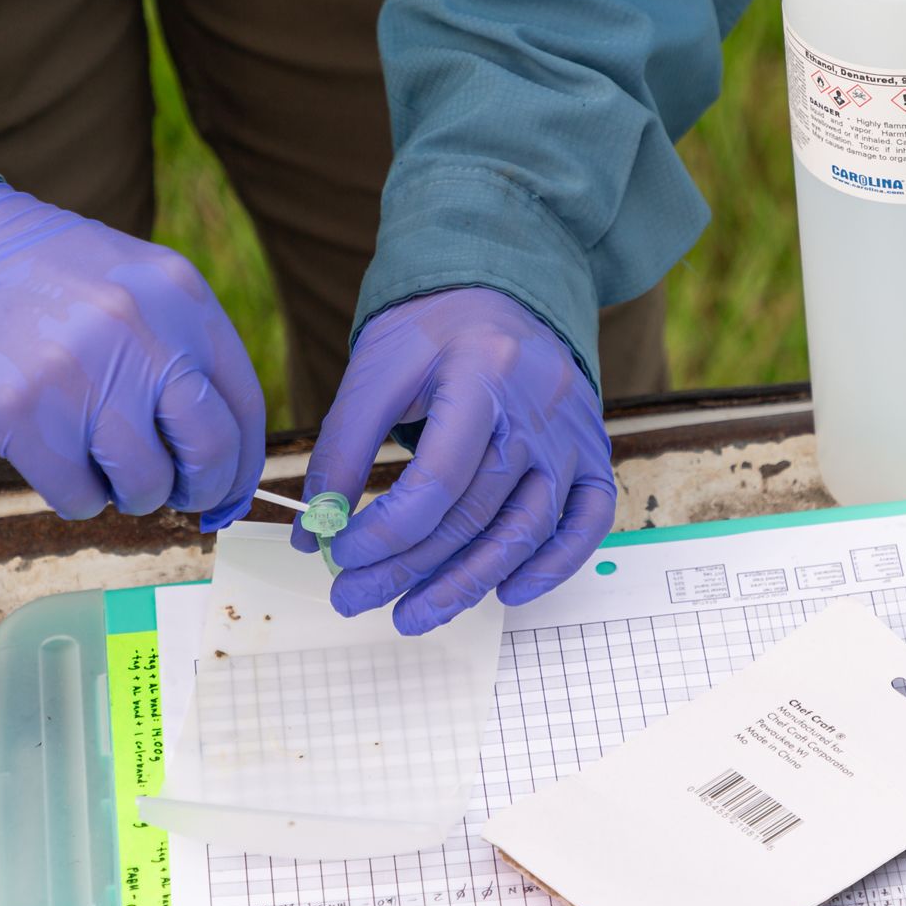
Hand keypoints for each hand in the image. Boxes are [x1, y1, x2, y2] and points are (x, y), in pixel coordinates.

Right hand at [0, 180, 264, 521]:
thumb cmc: (40, 276)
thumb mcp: (132, 282)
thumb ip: (180, 353)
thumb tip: (221, 460)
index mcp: (180, 296)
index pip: (243, 407)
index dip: (241, 467)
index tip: (226, 496)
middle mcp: (142, 332)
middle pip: (209, 453)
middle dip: (197, 491)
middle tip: (170, 494)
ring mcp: (81, 371)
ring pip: (144, 486)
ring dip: (127, 495)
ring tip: (98, 465)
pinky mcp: (22, 411)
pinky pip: (77, 496)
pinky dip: (74, 496)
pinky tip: (56, 461)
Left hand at [300, 287, 616, 632]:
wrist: (503, 289)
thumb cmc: (433, 331)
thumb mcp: (376, 371)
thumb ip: (342, 448)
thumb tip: (314, 531)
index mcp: (482, 373)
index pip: (438, 478)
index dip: (386, 530)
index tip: (339, 555)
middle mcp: (538, 409)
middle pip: (475, 514)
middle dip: (408, 569)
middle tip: (351, 599)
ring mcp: (572, 436)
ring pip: (527, 530)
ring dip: (467, 585)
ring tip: (411, 616)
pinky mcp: (592, 454)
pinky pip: (587, 523)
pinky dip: (554, 566)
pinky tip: (507, 593)